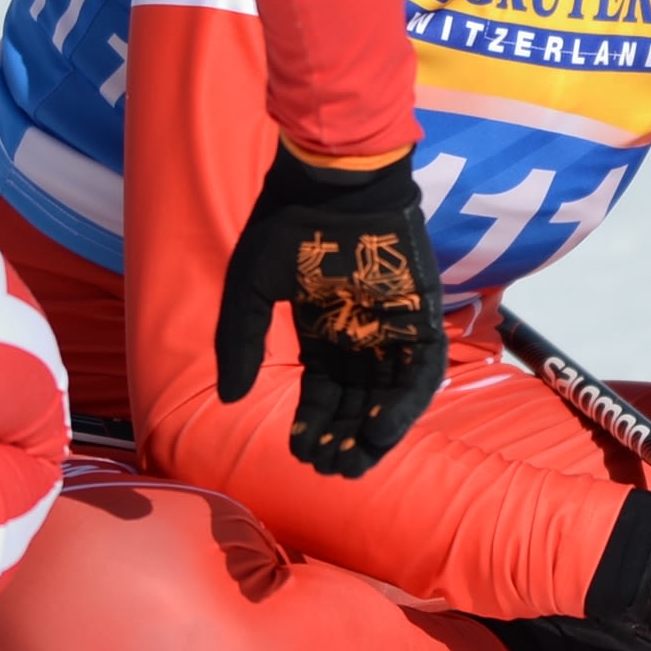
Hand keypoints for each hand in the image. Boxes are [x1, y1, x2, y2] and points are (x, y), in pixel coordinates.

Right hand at [213, 144, 444, 478]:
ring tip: (354, 465)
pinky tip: (382, 433)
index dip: (312, 421)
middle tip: (330, 471)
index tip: (300, 452)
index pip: (322, 386)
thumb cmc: (288, 224)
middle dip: (343, 436)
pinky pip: (420, 370)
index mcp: (323, 323)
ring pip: (389, 391)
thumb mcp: (249, 289)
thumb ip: (240, 343)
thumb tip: (229, 398)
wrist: (335, 179)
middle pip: (357, 396)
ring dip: (374, 431)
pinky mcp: (422, 315)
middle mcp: (360, 329)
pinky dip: (405, 405)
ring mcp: (393, 323)